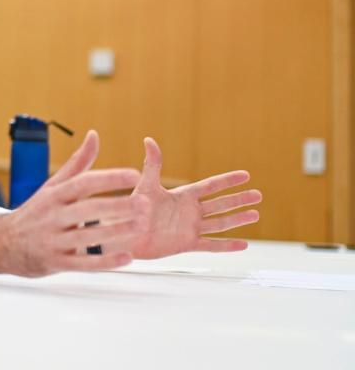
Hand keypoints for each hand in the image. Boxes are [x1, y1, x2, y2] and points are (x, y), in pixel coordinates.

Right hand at [0, 130, 148, 276]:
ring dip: (116, 232)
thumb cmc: (34, 212)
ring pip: (88, 236)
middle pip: (88, 209)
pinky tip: (126, 256)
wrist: (1, 243)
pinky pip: (83, 263)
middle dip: (117, 206)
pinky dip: (106, 262)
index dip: (109, 178)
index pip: (83, 183)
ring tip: (141, 227)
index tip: (134, 175)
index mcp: (54, 195)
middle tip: (144, 204)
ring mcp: (53, 240)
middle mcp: (53, 216)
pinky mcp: (56, 263)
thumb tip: (94, 135)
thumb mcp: (52, 186)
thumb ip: (77, 164)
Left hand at [130, 137, 261, 259]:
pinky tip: (244, 244)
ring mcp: (190, 228)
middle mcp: (190, 211)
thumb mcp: (146, 185)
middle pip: (221, 204)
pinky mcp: (187, 244)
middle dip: (239, 199)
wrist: (126, 234)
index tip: (246, 175)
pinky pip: (211, 245)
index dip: (227, 181)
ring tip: (256, 213)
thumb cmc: (133, 209)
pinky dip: (227, 246)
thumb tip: (148, 139)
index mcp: (183, 196)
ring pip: (220, 223)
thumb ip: (152, 164)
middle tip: (259, 195)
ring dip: (238, 219)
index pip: (210, 186)